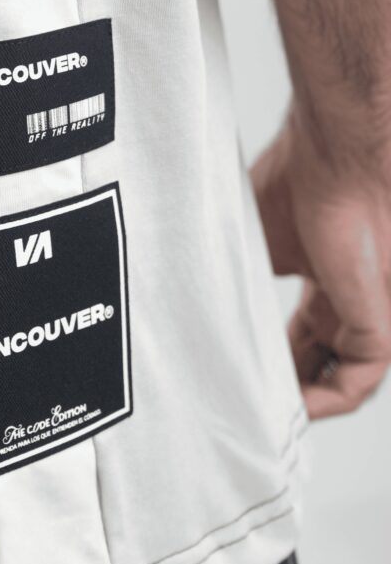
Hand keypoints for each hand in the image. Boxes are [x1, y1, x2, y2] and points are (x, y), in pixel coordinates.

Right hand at [252, 114, 390, 418]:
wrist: (337, 147)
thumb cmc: (300, 171)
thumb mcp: (256, 239)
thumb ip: (241, 279)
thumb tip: (191, 309)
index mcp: (325, 277)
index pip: (305, 338)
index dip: (276, 363)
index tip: (240, 378)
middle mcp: (350, 298)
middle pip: (323, 364)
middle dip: (288, 391)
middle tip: (247, 406)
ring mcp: (369, 309)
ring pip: (343, 379)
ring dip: (306, 403)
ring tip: (263, 416)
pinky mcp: (381, 317)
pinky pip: (360, 379)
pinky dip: (326, 402)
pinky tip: (293, 408)